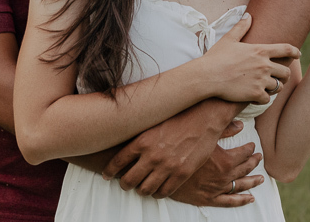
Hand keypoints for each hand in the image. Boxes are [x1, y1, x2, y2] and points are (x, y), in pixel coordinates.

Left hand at [102, 104, 231, 197]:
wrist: (202, 118)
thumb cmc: (176, 116)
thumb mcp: (152, 122)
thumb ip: (138, 135)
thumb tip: (121, 138)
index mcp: (141, 141)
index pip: (117, 161)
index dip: (109, 171)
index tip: (106, 175)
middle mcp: (152, 156)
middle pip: (129, 179)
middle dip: (124, 184)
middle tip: (123, 183)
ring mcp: (167, 166)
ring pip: (145, 189)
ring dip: (140, 190)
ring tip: (140, 188)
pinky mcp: (182, 173)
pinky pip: (165, 191)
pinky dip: (157, 193)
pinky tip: (156, 190)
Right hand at [170, 123, 262, 207]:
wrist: (161, 170)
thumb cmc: (180, 149)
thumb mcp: (200, 135)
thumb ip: (222, 129)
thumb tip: (240, 124)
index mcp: (224, 160)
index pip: (243, 153)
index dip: (249, 148)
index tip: (252, 145)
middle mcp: (224, 176)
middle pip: (245, 169)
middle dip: (253, 162)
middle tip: (259, 158)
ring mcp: (217, 188)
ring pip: (240, 186)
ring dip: (253, 181)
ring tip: (261, 178)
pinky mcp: (209, 198)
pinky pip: (230, 201)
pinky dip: (242, 200)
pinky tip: (250, 198)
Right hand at [203, 13, 298, 103]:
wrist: (207, 76)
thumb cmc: (216, 57)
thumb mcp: (228, 40)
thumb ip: (241, 27)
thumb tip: (248, 15)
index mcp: (260, 50)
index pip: (286, 49)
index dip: (294, 52)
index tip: (298, 54)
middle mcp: (264, 65)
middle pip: (286, 72)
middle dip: (283, 75)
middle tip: (277, 78)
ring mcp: (261, 80)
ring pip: (278, 87)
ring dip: (273, 88)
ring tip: (265, 88)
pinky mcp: (256, 94)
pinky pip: (267, 99)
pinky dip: (262, 99)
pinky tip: (255, 97)